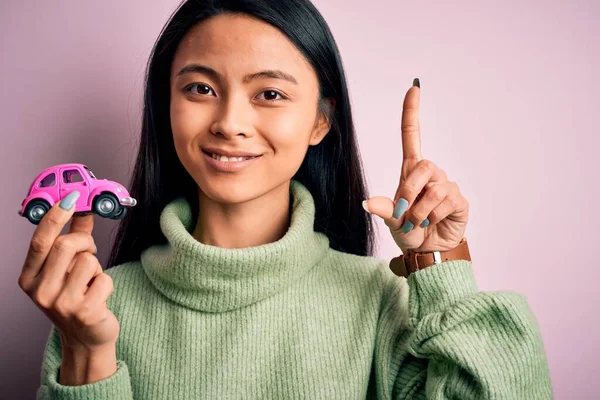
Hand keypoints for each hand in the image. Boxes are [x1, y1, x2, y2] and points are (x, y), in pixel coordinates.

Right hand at [18, 192, 120, 351]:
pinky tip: (98, 297)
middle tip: (89, 252)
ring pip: (88, 260)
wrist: (86, 339)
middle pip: (66, 245)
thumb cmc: (76, 300)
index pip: (40, 241)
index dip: (55, 217)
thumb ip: (73, 239)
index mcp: (29, 279)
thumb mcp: (66, 270)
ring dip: (97, 267)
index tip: (71, 199)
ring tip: (90, 282)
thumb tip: (82, 210)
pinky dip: (107, 284)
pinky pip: (105, 279)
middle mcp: (40, 292)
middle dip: (84, 242)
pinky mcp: (84, 312)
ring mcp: (61, 304)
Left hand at [363, 79, 468, 252]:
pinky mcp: (458, 199)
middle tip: (405, 213)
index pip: (412, 135)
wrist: (428, 252)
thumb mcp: (391, 221)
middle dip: (409, 191)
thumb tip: (367, 203)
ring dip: (420, 210)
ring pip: (433, 188)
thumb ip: (383, 211)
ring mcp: (446, 185)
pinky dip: (433, 216)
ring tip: (418, 221)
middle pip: (422, 167)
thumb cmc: (408, 231)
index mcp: (411, 171)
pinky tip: (433, 222)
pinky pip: (445, 201)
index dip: (412, 112)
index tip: (414, 88)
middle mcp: (430, 174)